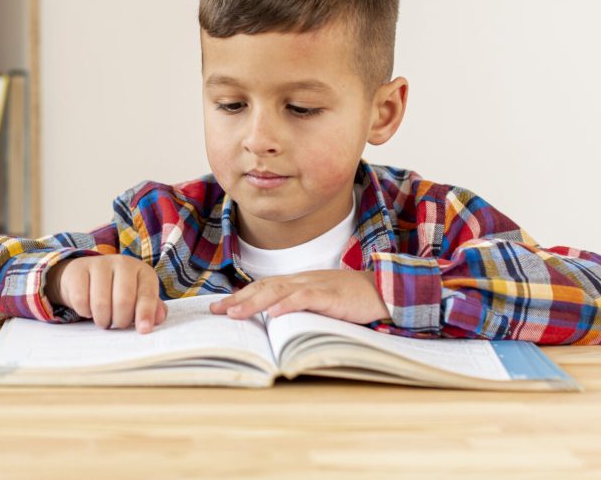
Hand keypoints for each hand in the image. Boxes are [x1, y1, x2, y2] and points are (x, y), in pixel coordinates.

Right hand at [45, 254, 167, 332]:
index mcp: (142, 271)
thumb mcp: (137, 297)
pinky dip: (85, 311)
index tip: (143, 330)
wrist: (85, 275)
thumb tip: (158, 318)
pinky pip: (81, 300)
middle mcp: (123, 263)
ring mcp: (99, 263)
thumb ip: (151, 308)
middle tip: (118, 324)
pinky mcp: (78, 269)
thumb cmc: (118, 291)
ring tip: (104, 319)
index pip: (147, 293)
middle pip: (123, 300)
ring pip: (101, 302)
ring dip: (102, 319)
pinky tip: (88, 308)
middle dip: (120, 320)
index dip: (146, 313)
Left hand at [208, 269, 390, 324]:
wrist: (384, 290)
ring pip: (279, 291)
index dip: (240, 296)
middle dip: (238, 299)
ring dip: (255, 302)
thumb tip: (273, 321)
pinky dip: (288, 304)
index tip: (219, 307)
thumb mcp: (320, 302)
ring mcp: (316, 285)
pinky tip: (274, 313)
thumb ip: (298, 307)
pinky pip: (306, 298)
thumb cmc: (352, 299)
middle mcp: (302, 280)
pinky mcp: (331, 295)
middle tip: (215, 311)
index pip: (263, 287)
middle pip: (264, 287)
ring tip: (235, 313)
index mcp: (298, 282)